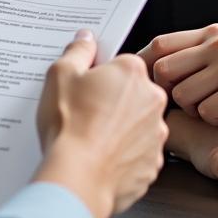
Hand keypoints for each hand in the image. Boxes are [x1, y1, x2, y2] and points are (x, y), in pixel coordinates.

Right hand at [35, 30, 168, 217]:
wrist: (77, 178)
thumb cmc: (70, 126)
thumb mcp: (61, 74)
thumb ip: (78, 51)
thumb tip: (86, 39)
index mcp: (132, 72)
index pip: (120, 64)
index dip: (99, 76)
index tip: (85, 87)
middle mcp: (152, 100)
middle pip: (132, 93)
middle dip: (112, 100)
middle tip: (84, 113)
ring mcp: (156, 135)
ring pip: (136, 124)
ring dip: (119, 128)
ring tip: (90, 139)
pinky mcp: (153, 165)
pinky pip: (137, 152)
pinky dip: (122, 155)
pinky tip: (100, 157)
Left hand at [140, 24, 217, 125]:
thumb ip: (197, 56)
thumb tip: (151, 67)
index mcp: (211, 33)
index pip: (160, 44)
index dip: (144, 65)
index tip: (139, 82)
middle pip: (164, 69)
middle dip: (165, 91)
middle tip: (179, 104)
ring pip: (182, 94)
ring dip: (191, 110)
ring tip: (209, 110)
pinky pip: (206, 110)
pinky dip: (211, 120)